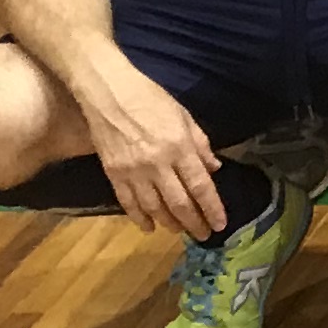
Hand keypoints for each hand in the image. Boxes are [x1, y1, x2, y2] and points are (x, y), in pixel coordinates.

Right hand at [75, 62, 225, 239]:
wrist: (107, 92)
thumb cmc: (149, 98)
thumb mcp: (183, 115)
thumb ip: (200, 144)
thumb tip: (214, 169)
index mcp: (179, 147)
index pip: (200, 186)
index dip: (212, 208)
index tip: (220, 224)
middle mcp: (158, 164)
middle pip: (179, 203)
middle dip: (194, 223)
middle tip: (203, 235)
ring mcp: (133, 172)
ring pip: (154, 208)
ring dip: (170, 224)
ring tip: (180, 231)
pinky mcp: (113, 174)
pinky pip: (128, 203)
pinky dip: (139, 219)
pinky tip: (149, 227)